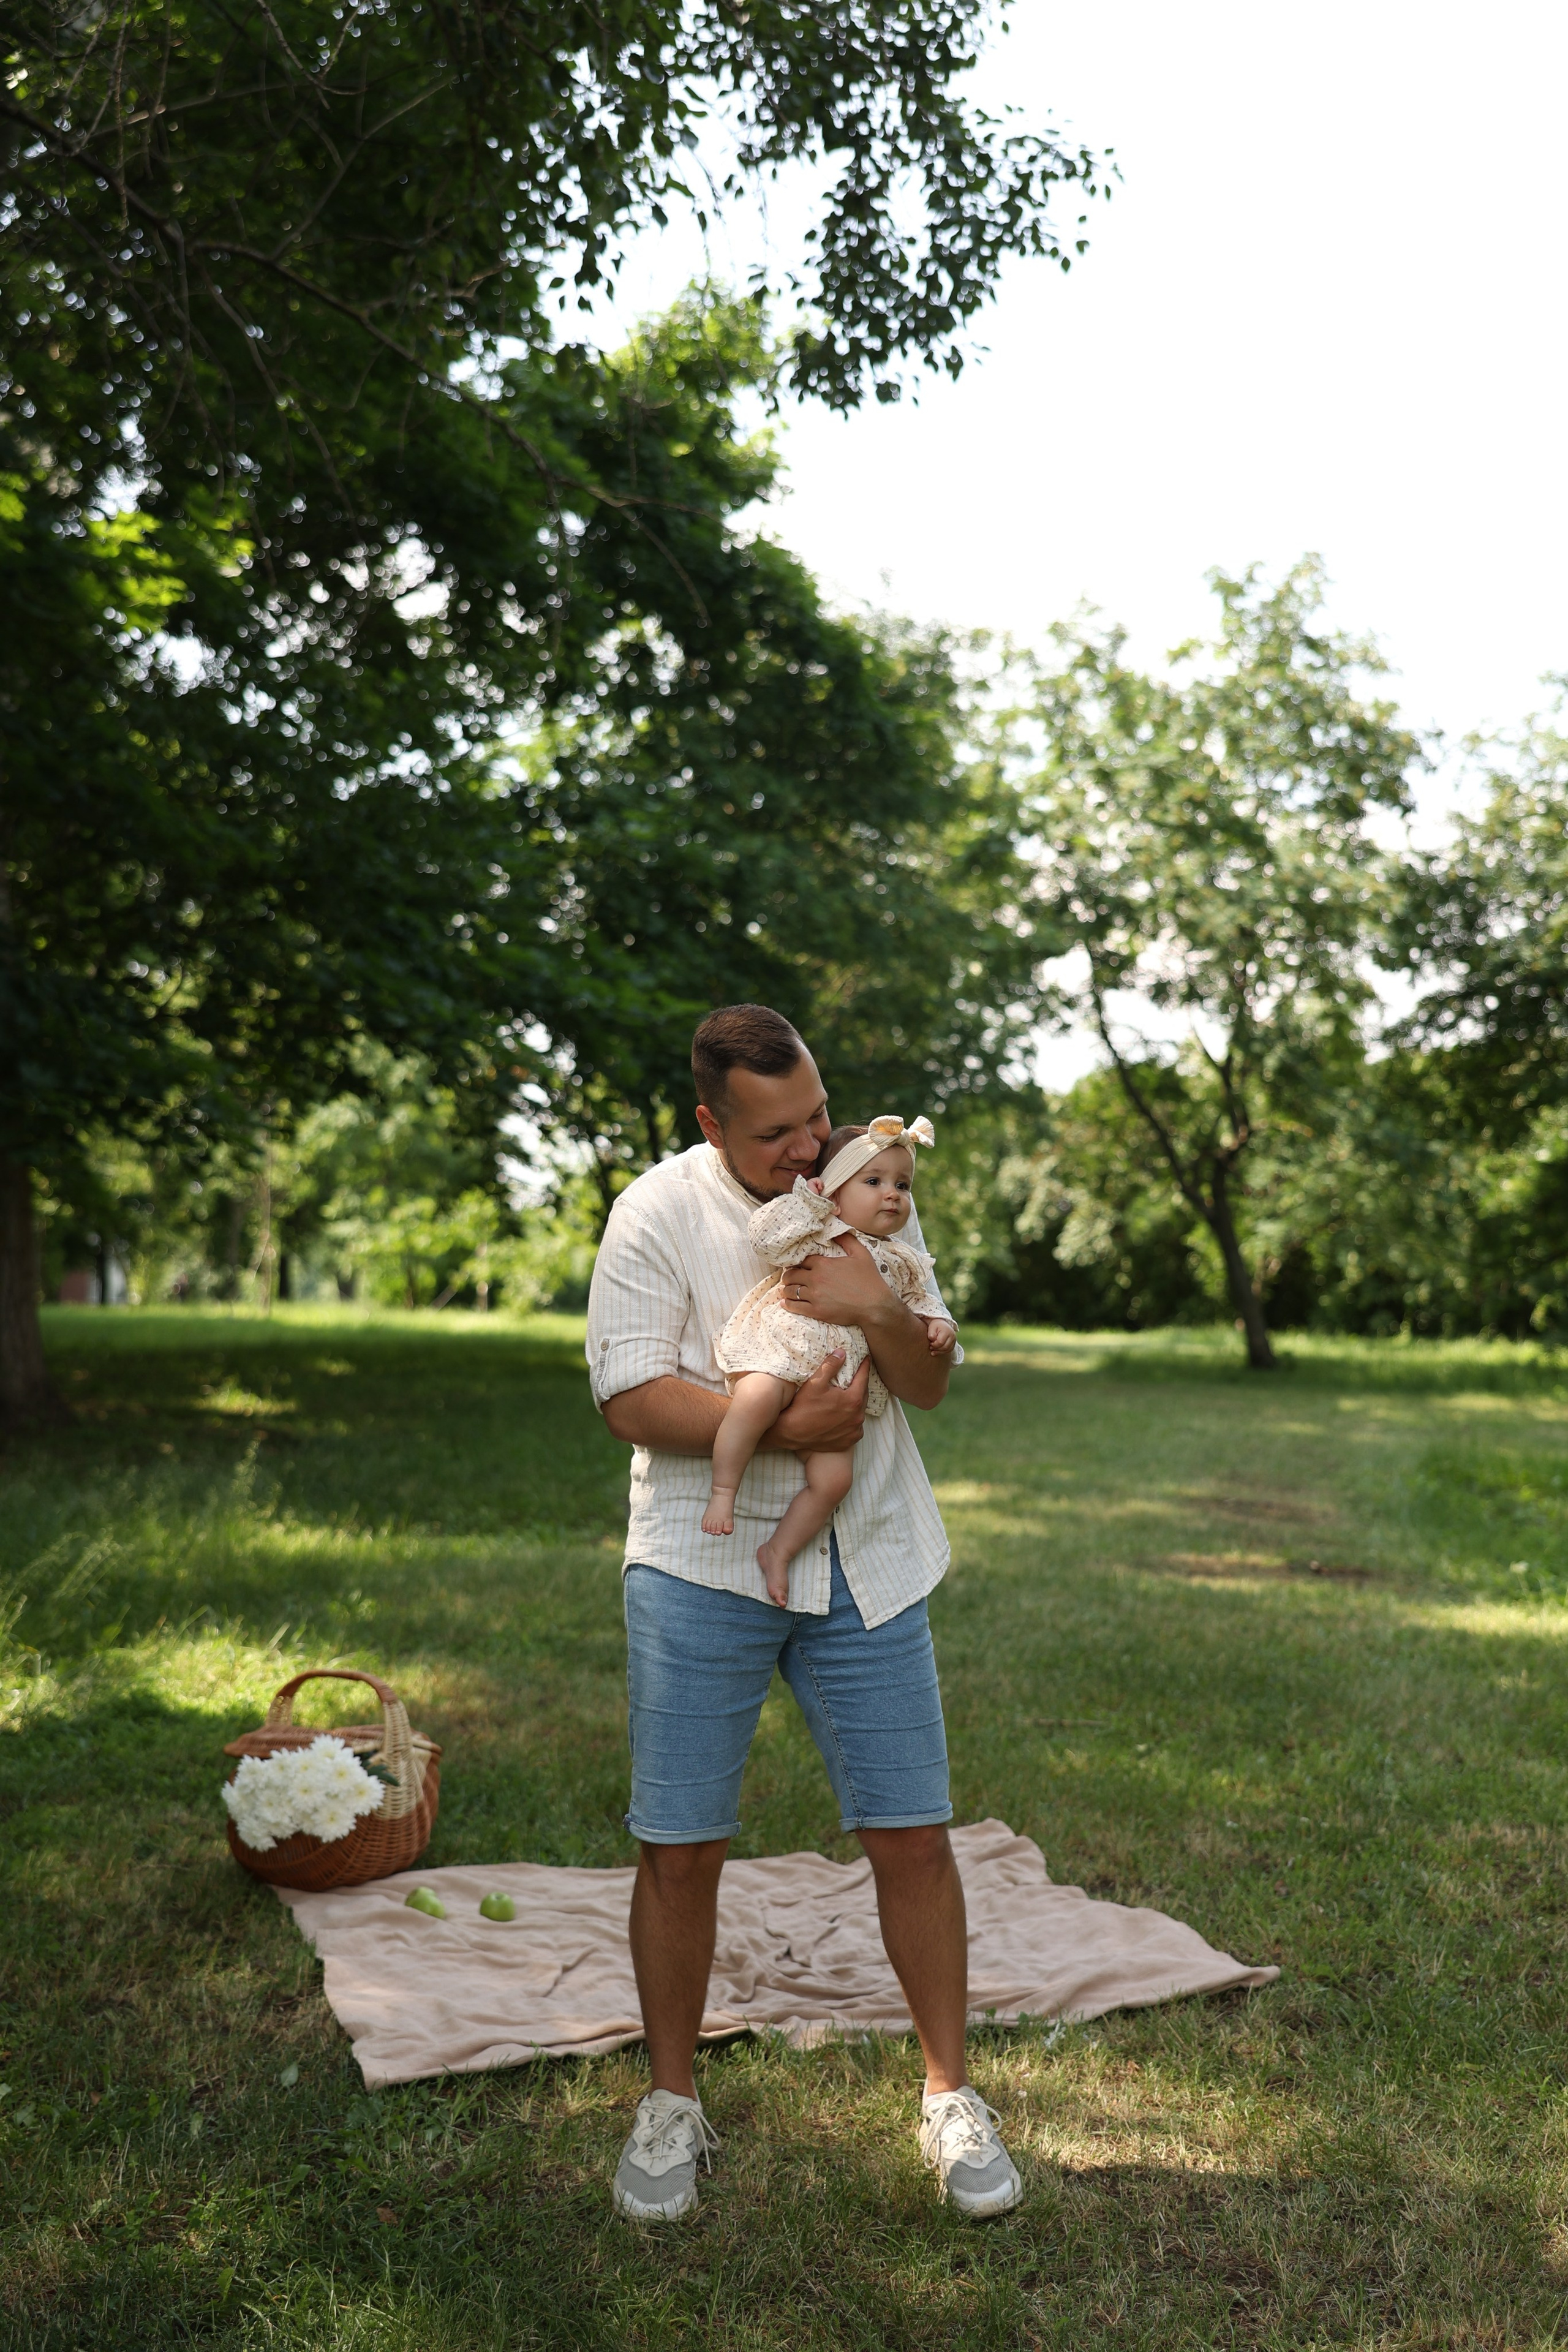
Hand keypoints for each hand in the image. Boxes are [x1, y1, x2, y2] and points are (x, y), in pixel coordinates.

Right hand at [767, 1354, 869, 1452]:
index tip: (866, 1359)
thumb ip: (830, 1365)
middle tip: (856, 1376)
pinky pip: (856, 1427)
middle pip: (863, 1395)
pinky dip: (852, 1419)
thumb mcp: (815, 1382)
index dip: (864, 1366)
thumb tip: (842, 1353)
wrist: (792, 1433)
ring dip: (856, 1402)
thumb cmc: (803, 1407)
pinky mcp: (849, 1440)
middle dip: (860, 1384)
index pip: (863, 1378)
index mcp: (853, 1400)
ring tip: (849, 1395)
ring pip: (860, 1411)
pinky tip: (844, 1415)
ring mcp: (854, 1430)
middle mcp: (858, 1416)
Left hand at [781, 1234, 895, 1331]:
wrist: (875, 1306)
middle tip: (789, 1277)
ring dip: (787, 1289)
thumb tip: (835, 1232)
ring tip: (787, 1289)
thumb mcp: (861, 1254)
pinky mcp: (816, 1311)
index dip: (799, 1262)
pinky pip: (795, 1306)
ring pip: (790, 1290)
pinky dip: (787, 1304)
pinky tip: (785, 1302)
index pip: (802, 1261)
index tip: (798, 1265)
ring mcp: (814, 1296)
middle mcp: (815, 1279)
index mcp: (823, 1264)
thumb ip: (847, 1240)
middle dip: (789, 1275)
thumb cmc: (869, 1280)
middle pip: (792, 1275)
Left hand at [926, 1319, 957, 1358]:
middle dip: (936, 1349)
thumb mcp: (931, 1327)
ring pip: (947, 1350)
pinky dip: (942, 1352)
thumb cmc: (935, 1326)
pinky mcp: (953, 1343)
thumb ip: (931, 1334)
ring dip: (939, 1352)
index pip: (940, 1342)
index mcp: (947, 1331)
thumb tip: (932, 1340)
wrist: (941, 1324)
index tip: (930, 1343)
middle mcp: (952, 1336)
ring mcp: (954, 1340)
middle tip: (930, 1346)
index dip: (934, 1344)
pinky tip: (936, 1351)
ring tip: (932, 1349)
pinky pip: (949, 1350)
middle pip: (945, 1347)